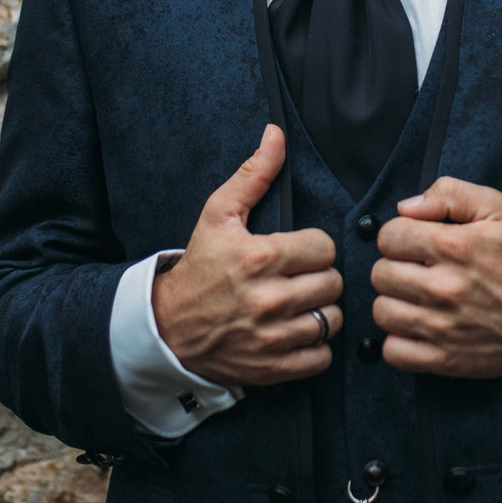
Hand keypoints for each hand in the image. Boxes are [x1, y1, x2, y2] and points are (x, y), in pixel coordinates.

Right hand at [153, 124, 344, 386]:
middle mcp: (269, 298)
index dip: (314, 247)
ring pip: (332, 320)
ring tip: (301, 304)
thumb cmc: (199, 266)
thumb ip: (253, 174)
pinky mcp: (272, 367)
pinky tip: (299, 332)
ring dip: (321, 312)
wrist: (168, 326)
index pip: (324, 247)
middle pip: (333, 283)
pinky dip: (316, 347)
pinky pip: (321, 357)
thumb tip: (276, 134)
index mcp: (261, 257)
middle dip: (319, 278)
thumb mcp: (218, 215)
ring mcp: (272, 337)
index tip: (298, 252)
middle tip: (299, 278)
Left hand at [370, 177, 501, 378]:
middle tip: (416, 270)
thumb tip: (405, 207)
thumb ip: (450, 194)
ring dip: (395, 302)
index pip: (388, 236)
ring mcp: (442, 327)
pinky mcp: (443, 359)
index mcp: (454, 247)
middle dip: (395, 267)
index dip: (398, 235)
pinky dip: (398, 340)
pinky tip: (416, 326)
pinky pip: (392, 351)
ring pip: (382, 311)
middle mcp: (444, 288)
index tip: (414, 243)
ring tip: (415, 298)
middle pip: (380, 274)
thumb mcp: (496, 210)